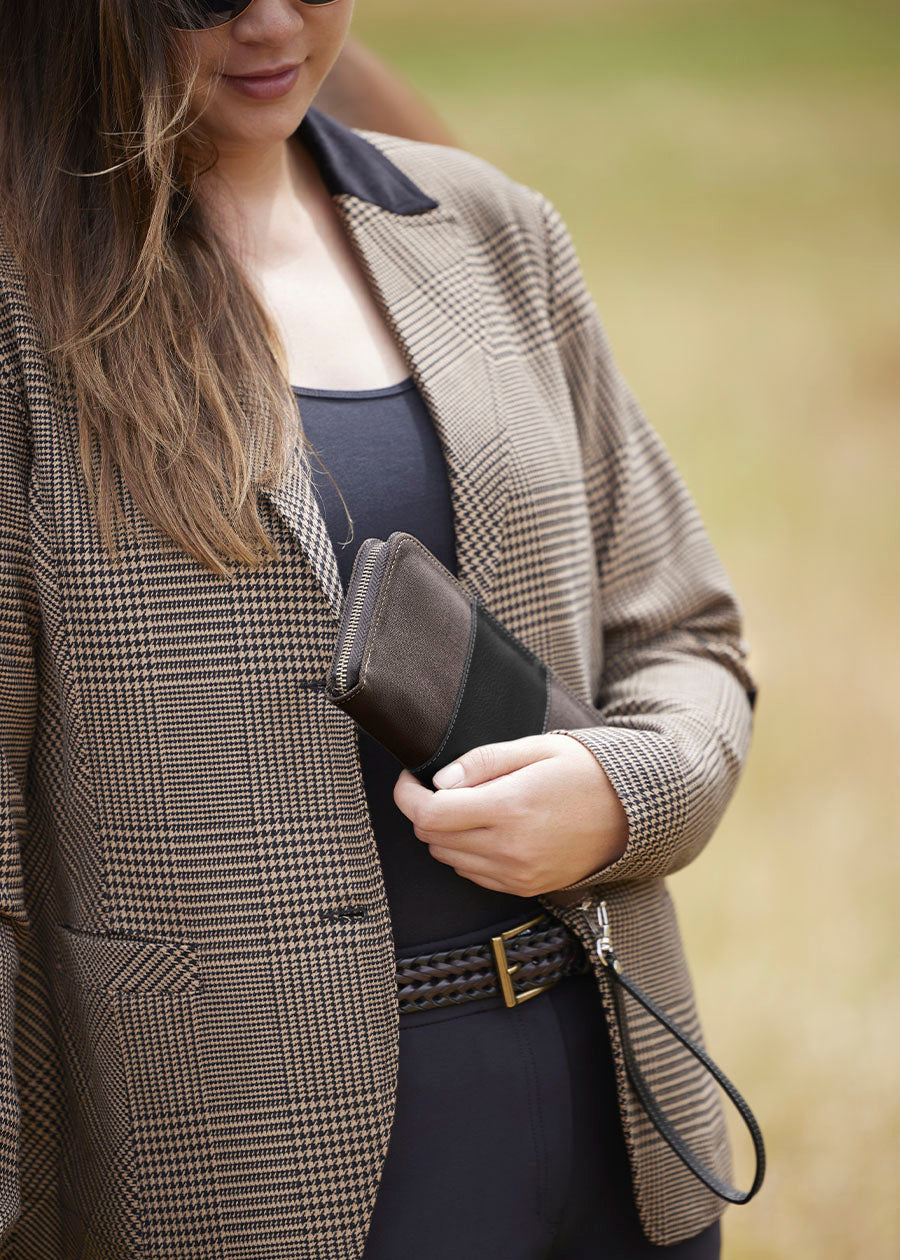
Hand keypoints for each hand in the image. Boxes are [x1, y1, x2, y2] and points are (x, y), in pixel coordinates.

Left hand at [392, 733, 628, 895]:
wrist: (634, 813)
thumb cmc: (586, 772)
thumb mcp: (536, 749)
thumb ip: (482, 762)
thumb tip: (438, 782)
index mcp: (510, 807)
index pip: (430, 814)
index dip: (407, 795)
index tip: (409, 780)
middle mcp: (511, 848)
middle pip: (433, 838)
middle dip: (426, 811)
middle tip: (444, 787)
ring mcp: (519, 874)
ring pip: (449, 859)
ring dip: (446, 833)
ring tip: (472, 806)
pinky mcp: (526, 887)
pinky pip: (474, 875)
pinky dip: (468, 853)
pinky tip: (488, 829)